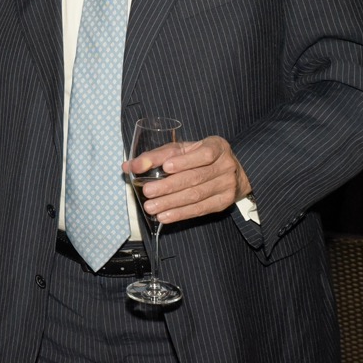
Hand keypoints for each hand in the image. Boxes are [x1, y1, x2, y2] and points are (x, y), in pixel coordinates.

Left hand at [124, 135, 251, 223]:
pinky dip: (180, 214)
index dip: (185, 161)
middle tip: (147, 191)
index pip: (203, 154)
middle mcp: (225, 165)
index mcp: (217, 146)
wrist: (232, 172)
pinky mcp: (223, 202)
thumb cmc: (199, 157)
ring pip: (196, 196)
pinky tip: (165, 216)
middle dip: (169, 186)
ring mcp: (227, 185)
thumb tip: (130, 166)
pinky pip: (200, 209)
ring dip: (171, 203)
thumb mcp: (183, 150)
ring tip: (151, 207)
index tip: (166, 167)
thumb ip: (157, 155)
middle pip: (195, 177)